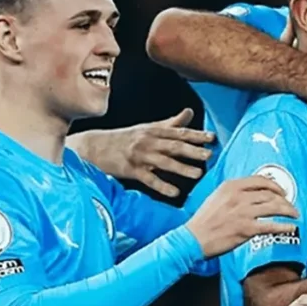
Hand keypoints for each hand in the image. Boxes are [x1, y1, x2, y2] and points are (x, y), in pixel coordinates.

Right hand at [68, 108, 213, 196]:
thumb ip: (171, 123)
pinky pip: (148, 179)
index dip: (196, 135)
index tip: (212, 138)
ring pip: (163, 162)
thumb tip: (190, 112)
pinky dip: (162, 186)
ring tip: (198, 174)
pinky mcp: (130, 170)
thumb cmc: (124, 138)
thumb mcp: (147, 128)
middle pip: (173, 145)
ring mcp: (139, 156)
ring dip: (181, 168)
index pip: (178, 132)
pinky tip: (175, 193)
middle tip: (209, 155)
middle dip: (192, 150)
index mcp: (153, 131)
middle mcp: (148, 141)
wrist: (94, 146)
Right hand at [187, 176, 299, 256]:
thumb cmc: (204, 220)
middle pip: (270, 194)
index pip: (261, 181)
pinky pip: (271, 225)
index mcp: (231, 186)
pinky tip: (291, 227)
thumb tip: (252, 193)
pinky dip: (284, 226)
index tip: (282, 192)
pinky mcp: (246, 229)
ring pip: (274, 207)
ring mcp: (243, 212)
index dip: (276, 186)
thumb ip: (234, 192)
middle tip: (291, 206)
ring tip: (295, 215)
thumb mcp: (217, 197)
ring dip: (288, 211)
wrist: (193, 238)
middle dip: (285, 200)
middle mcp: (239, 196)